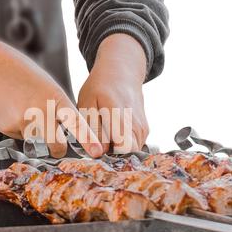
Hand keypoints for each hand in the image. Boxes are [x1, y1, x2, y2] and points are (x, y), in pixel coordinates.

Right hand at [0, 21, 102, 157]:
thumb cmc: (19, 73)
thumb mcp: (46, 85)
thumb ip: (56, 107)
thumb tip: (62, 129)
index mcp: (56, 98)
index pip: (76, 123)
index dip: (88, 139)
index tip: (97, 152)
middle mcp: (42, 111)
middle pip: (56, 145)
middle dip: (57, 149)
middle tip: (56, 147)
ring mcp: (24, 120)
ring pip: (35, 142)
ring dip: (32, 134)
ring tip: (21, 110)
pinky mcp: (7, 127)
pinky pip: (17, 137)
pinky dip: (15, 128)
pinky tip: (9, 110)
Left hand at [77, 34, 148, 153]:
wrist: (122, 73)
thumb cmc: (100, 87)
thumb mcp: (87, 104)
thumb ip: (93, 129)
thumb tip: (99, 153)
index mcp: (120, 118)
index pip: (124, 151)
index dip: (110, 157)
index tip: (97, 152)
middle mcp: (136, 126)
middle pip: (127, 156)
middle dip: (112, 156)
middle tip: (98, 144)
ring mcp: (143, 129)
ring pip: (130, 153)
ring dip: (116, 150)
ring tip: (105, 134)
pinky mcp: (144, 131)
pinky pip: (133, 147)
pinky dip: (121, 144)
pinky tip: (112, 132)